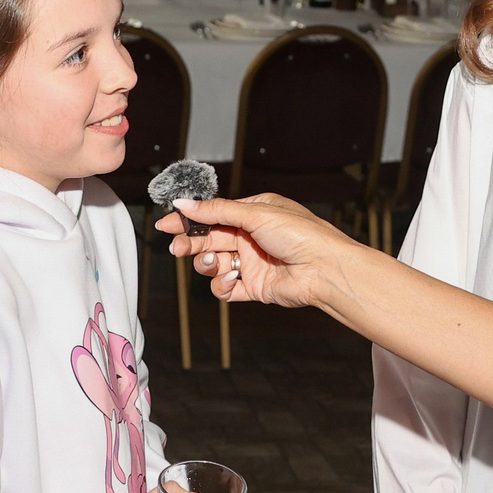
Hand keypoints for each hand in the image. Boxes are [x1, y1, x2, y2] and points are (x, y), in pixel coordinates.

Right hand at [159, 192, 360, 310]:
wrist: (324, 269)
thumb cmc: (301, 235)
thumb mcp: (256, 214)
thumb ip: (217, 211)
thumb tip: (185, 203)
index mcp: (254, 213)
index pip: (213, 215)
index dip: (189, 220)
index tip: (167, 224)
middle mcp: (251, 237)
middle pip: (209, 239)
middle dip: (191, 244)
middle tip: (177, 248)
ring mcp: (252, 263)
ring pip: (214, 264)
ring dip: (208, 264)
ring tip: (216, 262)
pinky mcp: (254, 287)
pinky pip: (226, 288)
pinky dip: (223, 285)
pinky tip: (232, 279)